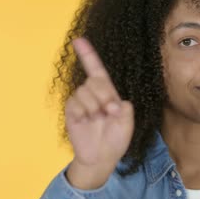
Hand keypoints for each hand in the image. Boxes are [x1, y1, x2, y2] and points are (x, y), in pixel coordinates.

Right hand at [64, 37, 134, 188]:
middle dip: (105, 94)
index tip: (79, 40)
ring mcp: (81, 103)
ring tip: (98, 119)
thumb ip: (125, 110)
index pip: (97, 70)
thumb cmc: (115, 141)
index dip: (88, 54)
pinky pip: (75, 103)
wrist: (101, 158)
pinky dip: (84, 111)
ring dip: (94, 105)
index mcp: (108, 93)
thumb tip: (115, 102)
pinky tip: (86, 121)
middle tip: (110, 111)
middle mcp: (93, 95)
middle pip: (95, 80)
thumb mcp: (127, 124)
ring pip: (85, 90)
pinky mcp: (71, 112)